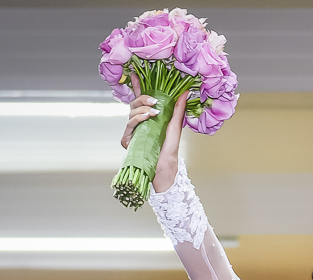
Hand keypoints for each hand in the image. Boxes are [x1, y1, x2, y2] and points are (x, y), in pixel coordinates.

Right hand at [122, 73, 188, 192]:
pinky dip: (137, 120)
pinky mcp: (127, 141)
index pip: (140, 100)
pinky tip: (146, 119)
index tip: (135, 72)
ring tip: (153, 113)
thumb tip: (185, 92)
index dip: (136, 86)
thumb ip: (178, 111)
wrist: (164, 173)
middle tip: (154, 101)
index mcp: (149, 119)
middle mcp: (139, 124)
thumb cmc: (169, 154)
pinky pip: (129, 126)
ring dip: (142, 110)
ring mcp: (132, 132)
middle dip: (142, 99)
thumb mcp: (175, 129)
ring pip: (131, 114)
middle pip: (134, 105)